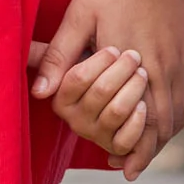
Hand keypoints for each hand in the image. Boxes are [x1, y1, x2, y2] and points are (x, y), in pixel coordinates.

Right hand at [29, 42, 151, 160]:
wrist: (127, 70)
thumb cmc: (98, 47)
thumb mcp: (77, 38)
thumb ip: (55, 57)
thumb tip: (39, 92)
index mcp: (60, 97)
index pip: (78, 78)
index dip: (102, 61)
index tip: (114, 49)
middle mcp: (74, 120)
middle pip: (101, 91)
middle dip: (123, 70)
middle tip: (134, 56)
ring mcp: (95, 135)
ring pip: (116, 112)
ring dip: (134, 89)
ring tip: (141, 74)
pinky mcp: (115, 145)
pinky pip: (126, 141)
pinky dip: (138, 122)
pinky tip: (143, 104)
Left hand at [31, 0, 183, 178]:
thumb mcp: (79, 15)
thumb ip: (61, 55)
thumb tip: (40, 93)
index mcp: (135, 62)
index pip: (139, 120)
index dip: (133, 149)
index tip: (123, 169)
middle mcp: (165, 64)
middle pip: (163, 123)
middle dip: (148, 148)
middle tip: (131, 166)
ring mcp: (183, 56)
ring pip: (179, 110)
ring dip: (165, 133)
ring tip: (148, 147)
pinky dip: (181, 111)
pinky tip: (169, 118)